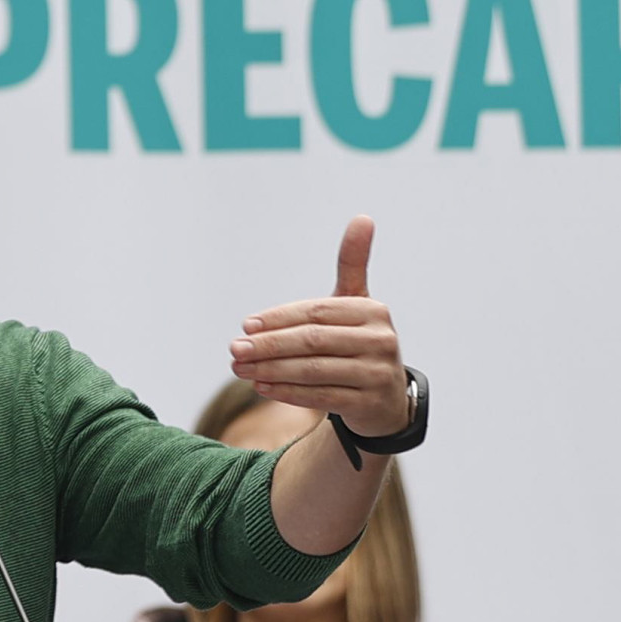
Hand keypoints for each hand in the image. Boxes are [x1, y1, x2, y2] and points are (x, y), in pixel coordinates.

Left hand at [227, 216, 407, 436]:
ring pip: (313, 370)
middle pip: (312, 340)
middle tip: (234, 349)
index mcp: (373, 310)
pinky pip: (321, 397)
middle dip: (268, 345)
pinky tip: (262, 386)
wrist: (386, 399)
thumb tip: (363, 218)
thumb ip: (352, 264)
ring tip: (240, 369)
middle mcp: (380, 340)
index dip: (279, 318)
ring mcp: (377, 374)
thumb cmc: (359, 343)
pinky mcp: (370, 403)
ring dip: (271, 370)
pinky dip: (288, 392)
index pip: (316, 312)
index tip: (246, 324)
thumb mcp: (356, 304)